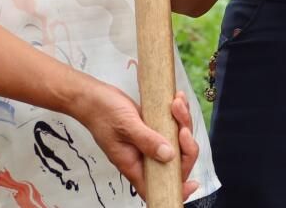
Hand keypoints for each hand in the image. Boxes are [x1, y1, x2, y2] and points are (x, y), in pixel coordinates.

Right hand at [75, 83, 200, 201]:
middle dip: (186, 144)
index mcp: (134, 164)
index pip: (158, 186)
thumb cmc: (103, 113)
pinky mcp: (153, 128)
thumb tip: (168, 155)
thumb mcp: (126, 126)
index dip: (176, 187)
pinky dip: (178, 114)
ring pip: (177, 141)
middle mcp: (144, 156)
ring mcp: (149, 142)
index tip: (193, 183)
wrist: (92, 97)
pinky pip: (172, 126)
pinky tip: (176, 100)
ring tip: (177, 104)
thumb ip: (147, 141)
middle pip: (175, 161)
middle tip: (182, 126)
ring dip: (183, 123)